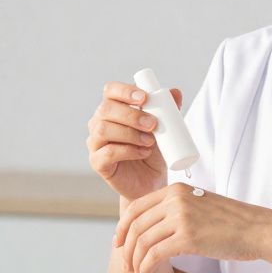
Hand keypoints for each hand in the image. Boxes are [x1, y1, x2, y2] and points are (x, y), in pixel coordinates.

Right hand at [86, 81, 183, 202]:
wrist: (150, 182)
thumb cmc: (152, 151)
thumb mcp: (163, 129)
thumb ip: (168, 110)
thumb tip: (176, 93)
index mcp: (113, 109)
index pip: (110, 90)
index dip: (125, 91)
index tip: (144, 97)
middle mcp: (99, 123)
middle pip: (105, 109)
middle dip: (131, 114)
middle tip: (153, 124)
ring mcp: (96, 143)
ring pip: (103, 129)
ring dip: (130, 133)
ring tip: (150, 142)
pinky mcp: (97, 162)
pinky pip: (107, 152)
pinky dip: (128, 151)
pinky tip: (143, 153)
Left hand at [113, 183, 271, 272]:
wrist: (259, 229)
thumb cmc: (233, 223)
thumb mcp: (199, 206)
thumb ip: (177, 211)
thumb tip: (153, 228)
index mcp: (176, 189)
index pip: (136, 206)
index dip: (122, 228)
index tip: (118, 243)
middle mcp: (175, 199)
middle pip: (135, 224)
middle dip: (125, 247)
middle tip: (125, 264)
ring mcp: (181, 217)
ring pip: (142, 240)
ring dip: (134, 260)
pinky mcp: (188, 237)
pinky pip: (155, 254)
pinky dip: (145, 268)